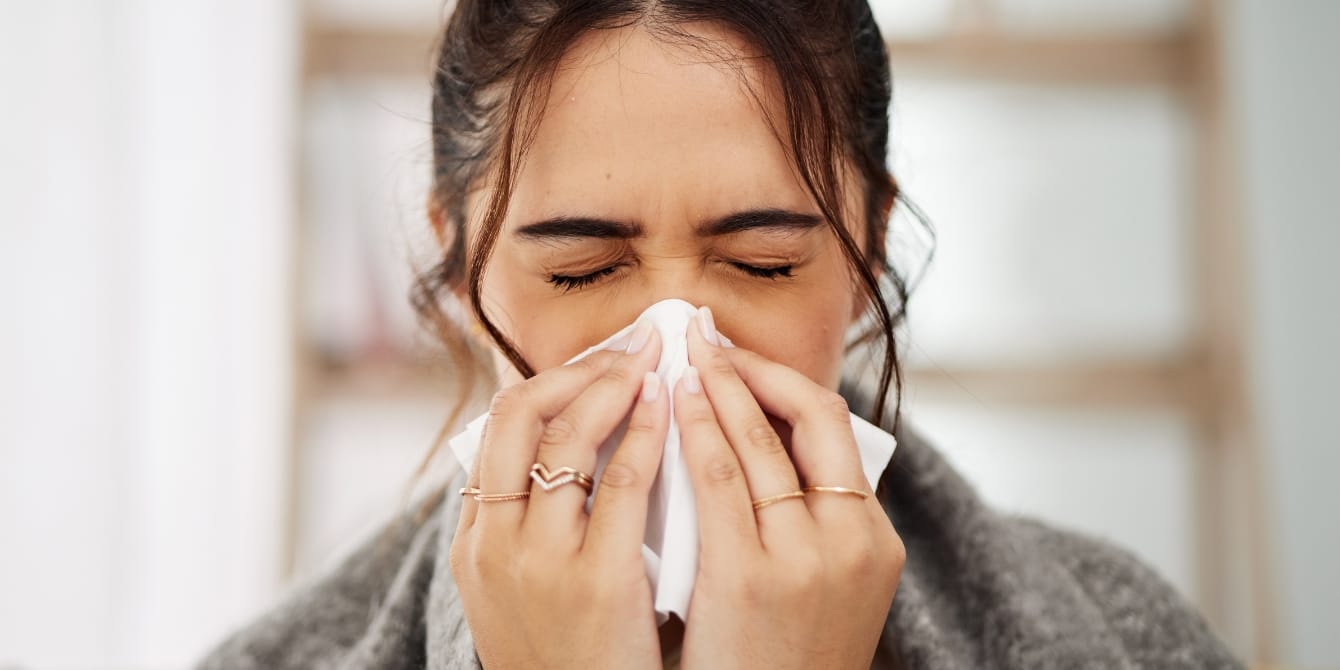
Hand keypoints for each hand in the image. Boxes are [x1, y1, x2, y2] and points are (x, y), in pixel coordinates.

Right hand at [450, 321, 668, 668]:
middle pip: (518, 415)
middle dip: (576, 368)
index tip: (592, 363)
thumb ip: (540, 528)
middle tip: (627, 346)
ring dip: (614, 385)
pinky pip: (623, 483)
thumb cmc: (570, 662)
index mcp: (473, 544)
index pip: (496, 432)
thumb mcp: (526, 594)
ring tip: (652, 362)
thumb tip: (581, 453)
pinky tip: (670, 409)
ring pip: (568, 436)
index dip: (547, 384)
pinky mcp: (594, 581)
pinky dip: (645, 433)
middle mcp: (493, 544)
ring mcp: (538, 562)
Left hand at [673, 307, 904, 669]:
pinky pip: (719, 481)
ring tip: (685, 357)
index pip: (837, 428)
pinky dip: (696, 431)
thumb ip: (809, 523)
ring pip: (760, 441)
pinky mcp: (751, 576)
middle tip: (708, 338)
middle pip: (811, 418)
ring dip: (718, 387)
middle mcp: (852, 540)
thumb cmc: (783, 661)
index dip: (784, 381)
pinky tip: (671, 404)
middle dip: (752, 369)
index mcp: (874, 539)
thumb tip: (763, 445)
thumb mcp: (823, 589)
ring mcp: (805, 558)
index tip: (742, 358)